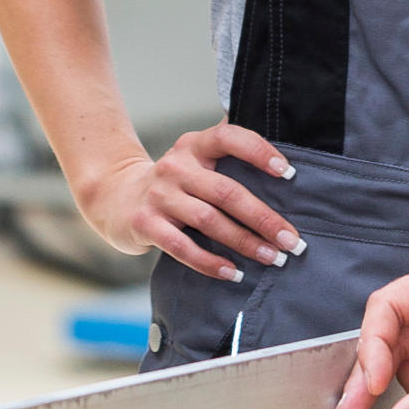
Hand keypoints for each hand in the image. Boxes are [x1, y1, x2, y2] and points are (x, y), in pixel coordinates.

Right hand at [88, 122, 301, 280]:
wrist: (116, 196)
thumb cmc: (175, 181)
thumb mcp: (196, 156)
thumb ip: (229, 147)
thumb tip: (284, 135)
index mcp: (194, 145)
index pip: (229, 137)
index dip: (259, 152)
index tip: (289, 173)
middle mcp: (176, 166)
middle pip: (226, 192)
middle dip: (264, 218)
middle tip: (292, 240)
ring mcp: (159, 195)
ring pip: (209, 221)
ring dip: (245, 242)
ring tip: (272, 258)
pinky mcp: (145, 224)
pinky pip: (182, 247)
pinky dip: (210, 263)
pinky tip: (233, 273)